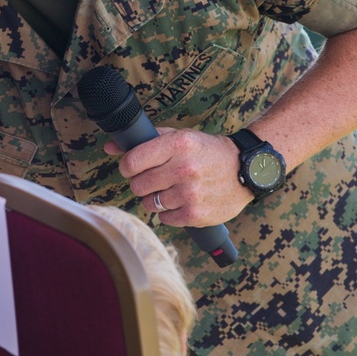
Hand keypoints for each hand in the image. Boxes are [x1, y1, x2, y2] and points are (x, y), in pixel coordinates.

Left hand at [103, 126, 250, 226]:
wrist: (246, 170)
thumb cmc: (207, 151)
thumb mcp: (179, 137)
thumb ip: (145, 140)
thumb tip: (110, 147)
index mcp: (178, 144)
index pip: (132, 161)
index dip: (127, 166)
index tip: (132, 168)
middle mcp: (184, 168)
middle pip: (137, 185)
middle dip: (141, 183)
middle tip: (154, 180)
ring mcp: (190, 193)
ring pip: (149, 204)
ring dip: (155, 199)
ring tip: (171, 190)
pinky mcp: (196, 214)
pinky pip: (164, 219)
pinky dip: (169, 213)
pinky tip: (181, 202)